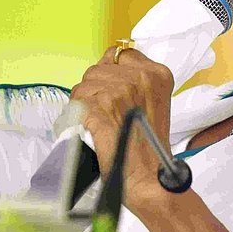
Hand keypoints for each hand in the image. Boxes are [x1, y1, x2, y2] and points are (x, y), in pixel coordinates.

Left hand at [69, 47, 174, 215]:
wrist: (150, 178)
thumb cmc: (150, 147)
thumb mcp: (152, 103)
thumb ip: (135, 82)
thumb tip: (107, 71)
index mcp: (156, 74)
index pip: (120, 53)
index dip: (110, 71)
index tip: (110, 89)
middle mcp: (138, 78)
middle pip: (98, 69)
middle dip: (95, 89)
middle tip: (105, 113)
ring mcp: (118, 93)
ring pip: (83, 86)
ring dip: (84, 104)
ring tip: (99, 124)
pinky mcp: (98, 109)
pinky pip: (75, 105)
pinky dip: (76, 118)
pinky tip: (88, 130)